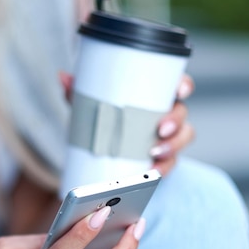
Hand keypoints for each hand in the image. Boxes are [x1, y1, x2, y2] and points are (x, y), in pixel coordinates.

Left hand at [59, 72, 195, 176]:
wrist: (96, 147)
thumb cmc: (102, 117)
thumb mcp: (90, 105)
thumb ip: (79, 92)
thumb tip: (64, 77)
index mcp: (155, 95)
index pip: (178, 85)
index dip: (184, 85)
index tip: (180, 90)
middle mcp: (165, 114)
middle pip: (182, 114)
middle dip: (176, 122)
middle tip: (159, 130)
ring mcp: (166, 136)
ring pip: (182, 138)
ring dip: (173, 146)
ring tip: (155, 152)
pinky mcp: (161, 157)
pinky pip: (170, 162)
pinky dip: (164, 167)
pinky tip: (154, 171)